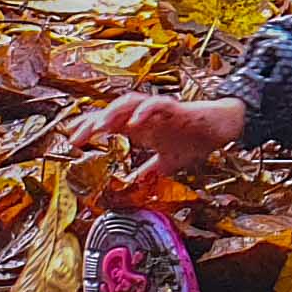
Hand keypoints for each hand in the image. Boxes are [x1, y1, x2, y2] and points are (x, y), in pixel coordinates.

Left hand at [80, 94, 248, 184]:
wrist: (219, 128)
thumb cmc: (193, 140)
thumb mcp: (165, 164)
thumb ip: (147, 173)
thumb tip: (132, 188)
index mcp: (140, 126)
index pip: (109, 123)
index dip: (89, 129)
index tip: (72, 140)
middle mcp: (144, 115)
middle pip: (112, 112)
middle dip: (93, 122)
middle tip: (76, 137)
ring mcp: (158, 110)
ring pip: (129, 104)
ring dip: (113, 113)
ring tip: (99, 126)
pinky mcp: (176, 108)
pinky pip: (157, 105)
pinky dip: (144, 111)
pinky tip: (134, 121)